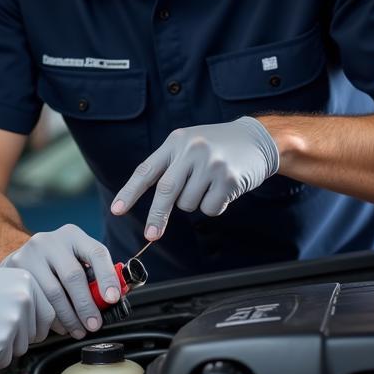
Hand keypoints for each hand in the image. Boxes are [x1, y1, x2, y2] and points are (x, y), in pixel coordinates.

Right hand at [0, 254, 40, 368]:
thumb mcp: (2, 281)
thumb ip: (23, 298)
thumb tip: (38, 322)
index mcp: (28, 283)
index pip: (49, 315)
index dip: (34, 326)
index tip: (23, 328)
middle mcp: (26, 300)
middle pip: (36, 335)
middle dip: (17, 336)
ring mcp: (14, 320)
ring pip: (21, 349)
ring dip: (3, 346)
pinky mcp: (0, 341)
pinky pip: (4, 361)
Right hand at [1, 224, 120, 339]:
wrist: (19, 258)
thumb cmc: (56, 263)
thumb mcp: (76, 258)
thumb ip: (95, 273)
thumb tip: (117, 295)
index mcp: (72, 235)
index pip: (96, 252)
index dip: (107, 277)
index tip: (113, 299)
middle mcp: (49, 240)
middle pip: (73, 276)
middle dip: (86, 305)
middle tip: (94, 324)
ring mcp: (29, 253)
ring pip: (53, 292)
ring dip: (69, 316)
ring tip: (77, 329)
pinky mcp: (14, 269)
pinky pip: (36, 300)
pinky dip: (50, 318)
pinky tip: (58, 325)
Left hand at [111, 118, 278, 239]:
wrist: (256, 139)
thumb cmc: (216, 147)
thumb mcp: (189, 144)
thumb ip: (170, 166)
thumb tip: (154, 206)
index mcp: (175, 142)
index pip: (146, 170)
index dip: (130, 192)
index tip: (117, 210)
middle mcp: (192, 150)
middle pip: (166, 190)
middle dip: (157, 216)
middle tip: (150, 235)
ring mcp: (211, 164)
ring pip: (189, 203)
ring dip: (195, 202)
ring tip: (208, 184)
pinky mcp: (229, 178)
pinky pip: (210, 208)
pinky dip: (214, 205)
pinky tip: (223, 188)